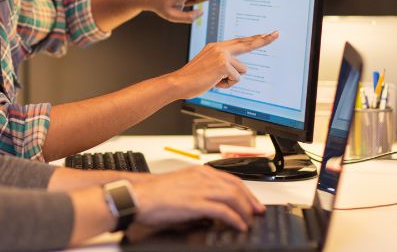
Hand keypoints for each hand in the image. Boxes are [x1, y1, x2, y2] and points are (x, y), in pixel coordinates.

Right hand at [131, 165, 264, 230]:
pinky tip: (238, 225)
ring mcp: (199, 189)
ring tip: (248, 222)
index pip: (232, 179)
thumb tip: (215, 205)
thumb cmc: (156, 193)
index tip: (253, 202)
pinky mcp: (195, 203)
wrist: (138, 196)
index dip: (247, 192)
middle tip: (257, 213)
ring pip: (233, 197)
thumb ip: (200, 190)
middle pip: (236, 187)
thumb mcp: (183, 185)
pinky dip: (234, 219)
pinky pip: (222, 211)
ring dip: (245, 211)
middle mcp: (202, 177)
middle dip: (250, 202)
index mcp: (199, 171)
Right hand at [171, 31, 278, 98]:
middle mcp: (220, 48)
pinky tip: (214, 83)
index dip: (254, 39)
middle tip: (277, 34)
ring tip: (215, 80)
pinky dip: (227, 85)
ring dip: (231, 80)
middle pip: (247, 44)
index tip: (266, 34)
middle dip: (263, 40)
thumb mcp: (208, 66)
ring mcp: (222, 55)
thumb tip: (238, 71)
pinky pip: (236, 79)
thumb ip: (222, 63)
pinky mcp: (224, 65)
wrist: (179, 82)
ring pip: (242, 70)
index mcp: (216, 47)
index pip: (239, 42)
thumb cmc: (192, 78)